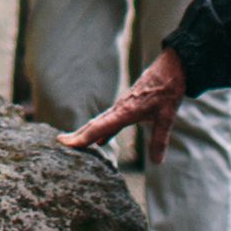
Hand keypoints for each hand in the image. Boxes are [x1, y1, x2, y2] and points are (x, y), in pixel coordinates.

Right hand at [59, 45, 191, 167]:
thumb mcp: (167, 116)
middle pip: (93, 124)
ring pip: (99, 121)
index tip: (67, 144)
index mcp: (125, 111)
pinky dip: (101, 130)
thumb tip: (156, 162)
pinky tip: (100, 141)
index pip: (99, 127)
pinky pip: (109, 121)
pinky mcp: (127, 106)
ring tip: (74, 143)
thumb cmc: (168, 90)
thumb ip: (160, 139)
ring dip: (86, 132)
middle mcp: (119, 108)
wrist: (171, 69)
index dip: (83, 137)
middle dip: (77, 134)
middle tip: (59, 143)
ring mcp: (122, 106)